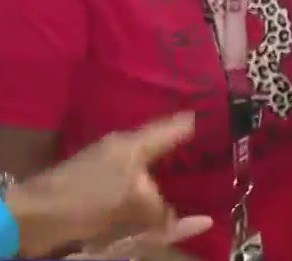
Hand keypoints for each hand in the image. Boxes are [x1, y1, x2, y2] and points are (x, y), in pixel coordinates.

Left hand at [9, 113, 194, 257]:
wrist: (36, 213)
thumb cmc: (88, 195)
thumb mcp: (133, 200)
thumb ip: (159, 208)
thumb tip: (178, 221)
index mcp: (133, 143)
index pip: (169, 127)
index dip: (190, 123)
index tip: (210, 116)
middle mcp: (121, 149)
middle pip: (156, 146)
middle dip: (177, 150)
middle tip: (203, 153)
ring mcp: (106, 168)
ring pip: (143, 169)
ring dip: (159, 177)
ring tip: (183, 181)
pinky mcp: (94, 188)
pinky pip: (130, 189)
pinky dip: (143, 195)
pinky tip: (152, 203)